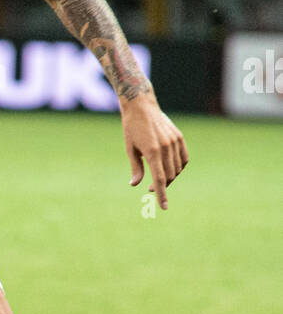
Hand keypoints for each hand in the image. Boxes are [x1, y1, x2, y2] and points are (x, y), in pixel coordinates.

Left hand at [120, 94, 188, 210]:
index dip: (161, 194)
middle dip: (162, 186)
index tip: (163, 207)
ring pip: (177, 168)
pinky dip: (179, 167)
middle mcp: (165, 147)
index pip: (159, 179)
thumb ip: (136, 168)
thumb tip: (135, 185)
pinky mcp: (178, 137)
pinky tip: (171, 169)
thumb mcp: (130, 149)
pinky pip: (183, 158)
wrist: (141, 105)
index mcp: (152, 151)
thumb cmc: (131, 128)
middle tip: (151, 189)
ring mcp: (174, 141)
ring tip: (158, 177)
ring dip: (170, 177)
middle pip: (169, 175)